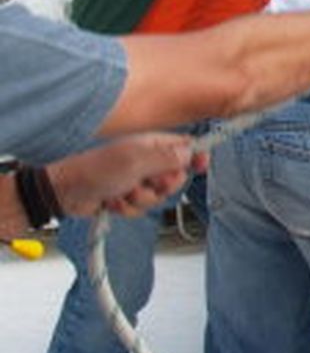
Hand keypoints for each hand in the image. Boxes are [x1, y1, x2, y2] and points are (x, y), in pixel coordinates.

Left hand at [48, 134, 206, 219]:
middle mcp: (147, 160)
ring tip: (122, 191)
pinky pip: (140, 208)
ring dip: (140, 199)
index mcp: (152, 143)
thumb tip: (191, 152)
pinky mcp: (126, 195)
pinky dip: (126, 207)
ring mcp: (136, 178)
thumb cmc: (94, 169)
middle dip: (161, 186)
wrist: (64, 191)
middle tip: (147, 181)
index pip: (186, 146)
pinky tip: (112, 199)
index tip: (201, 165)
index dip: (196, 156)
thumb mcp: (136, 160)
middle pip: (175, 178)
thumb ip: (167, 157)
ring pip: (157, 196)